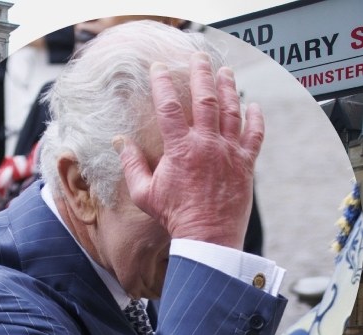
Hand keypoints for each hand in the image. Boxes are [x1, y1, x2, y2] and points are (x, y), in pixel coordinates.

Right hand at [119, 54, 263, 249]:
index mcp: (181, 149)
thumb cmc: (174, 216)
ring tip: (225, 72)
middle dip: (201, 74)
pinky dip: (255, 118)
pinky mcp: (246, 163)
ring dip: (229, 88)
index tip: (158, 68)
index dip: (162, 84)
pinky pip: (254, 134)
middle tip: (198, 57)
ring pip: (232, 110)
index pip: (170, 107)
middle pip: (205, 99)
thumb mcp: (143, 192)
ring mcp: (230, 152)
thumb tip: (119, 142)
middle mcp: (208, 144)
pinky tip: (253, 105)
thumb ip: (132, 164)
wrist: (208, 237)